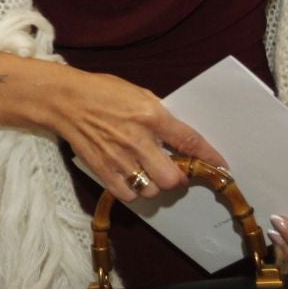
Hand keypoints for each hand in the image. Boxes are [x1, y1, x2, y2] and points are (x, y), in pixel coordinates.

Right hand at [0, 55, 223, 203]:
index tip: (221, 165)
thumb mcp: (139, 94)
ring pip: (152, 190)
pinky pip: (129, 195)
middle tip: (174, 171)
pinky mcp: (104, 171)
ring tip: (149, 173)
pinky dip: (135, 191)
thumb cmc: (104, 92)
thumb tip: (179, 138)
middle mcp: (138, 140)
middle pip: (172, 178)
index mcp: (151, 116)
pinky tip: (132, 178)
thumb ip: (160, 117)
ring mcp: (120, 159)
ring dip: (155, 185)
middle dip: (178, 178)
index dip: (209, 156)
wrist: (66, 101)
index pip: (189, 141)